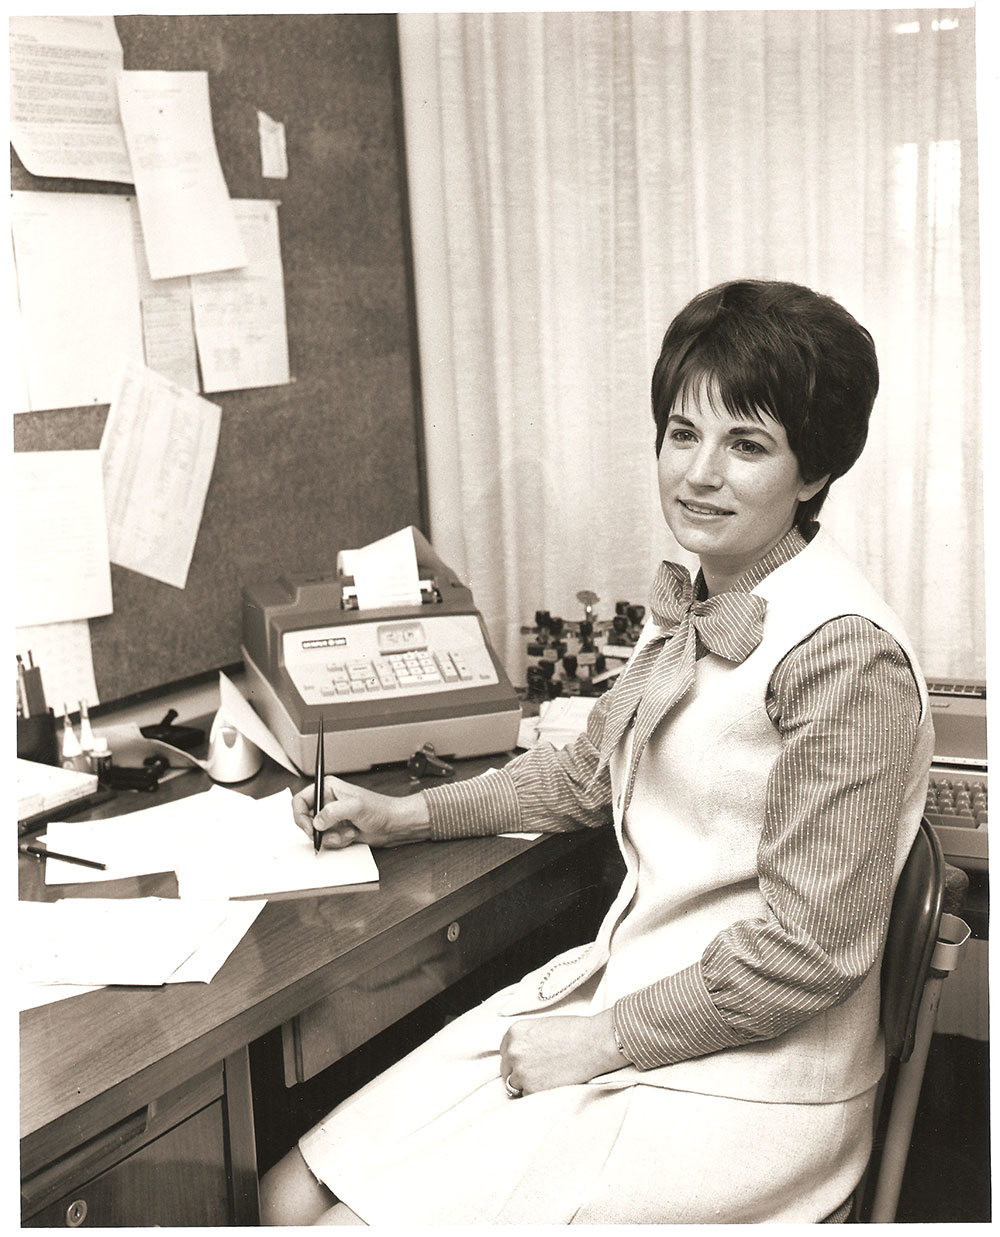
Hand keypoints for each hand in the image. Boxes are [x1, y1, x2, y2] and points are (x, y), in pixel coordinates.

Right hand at [291, 777, 430, 849]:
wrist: (393, 825)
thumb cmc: (380, 809)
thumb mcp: (356, 807)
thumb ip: (334, 812)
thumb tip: (317, 821)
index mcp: (328, 788)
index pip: (300, 800)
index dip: (300, 815)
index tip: (310, 827)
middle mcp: (328, 801)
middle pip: (306, 819)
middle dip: (318, 830)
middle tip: (328, 834)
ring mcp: (332, 817)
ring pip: (316, 833)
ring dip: (331, 837)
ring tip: (347, 832)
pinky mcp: (337, 829)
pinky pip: (327, 840)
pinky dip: (338, 841)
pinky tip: (351, 835)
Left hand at [499, 1009, 622, 1095]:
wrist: (594, 1043)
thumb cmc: (574, 1032)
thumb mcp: (542, 1026)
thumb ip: (526, 1039)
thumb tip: (519, 1054)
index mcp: (515, 1032)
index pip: (505, 1051)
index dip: (517, 1058)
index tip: (528, 1061)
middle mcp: (513, 1051)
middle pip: (507, 1069)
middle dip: (519, 1072)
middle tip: (540, 1072)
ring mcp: (520, 1071)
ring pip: (514, 1085)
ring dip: (527, 1084)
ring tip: (547, 1078)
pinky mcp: (532, 1088)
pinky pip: (527, 1096)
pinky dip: (537, 1094)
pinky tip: (552, 1083)